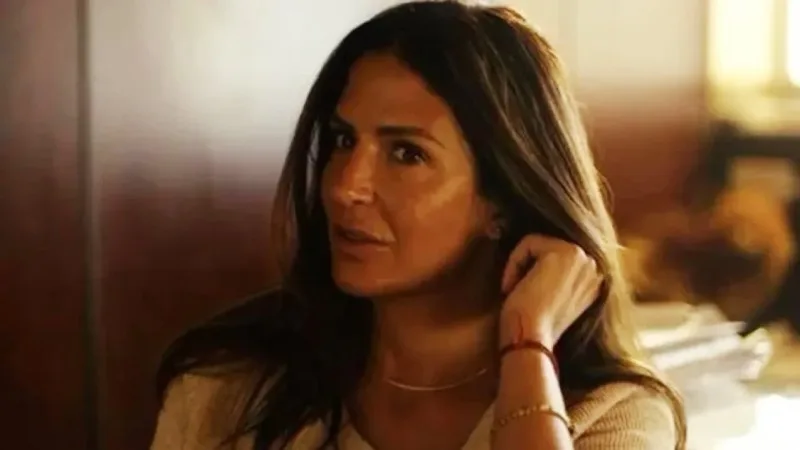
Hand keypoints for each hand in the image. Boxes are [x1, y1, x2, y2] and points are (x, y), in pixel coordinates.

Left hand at [499, 234, 601, 348]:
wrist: (532, 340)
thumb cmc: (537, 327)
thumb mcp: (555, 299)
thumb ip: (559, 278)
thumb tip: (541, 259)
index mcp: (597, 280)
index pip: (560, 259)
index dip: (536, 272)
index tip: (526, 295)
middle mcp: (595, 266)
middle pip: (549, 248)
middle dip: (528, 266)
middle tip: (515, 290)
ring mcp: (583, 257)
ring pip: (539, 244)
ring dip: (520, 265)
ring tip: (514, 290)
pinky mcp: (565, 252)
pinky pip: (528, 242)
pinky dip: (514, 262)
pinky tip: (511, 286)